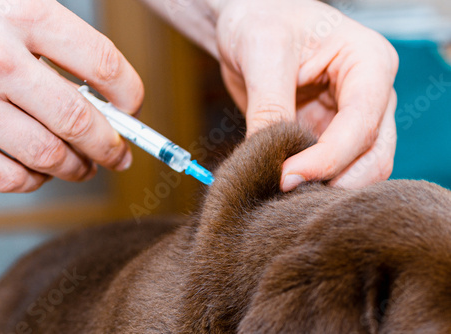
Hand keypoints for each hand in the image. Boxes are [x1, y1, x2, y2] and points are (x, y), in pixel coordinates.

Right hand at [0, 0, 142, 191]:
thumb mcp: (16, 3)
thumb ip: (62, 43)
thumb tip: (112, 99)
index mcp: (23, 13)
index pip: (104, 65)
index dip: (131, 95)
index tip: (132, 111)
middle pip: (79, 121)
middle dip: (112, 146)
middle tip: (121, 156)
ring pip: (49, 156)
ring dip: (79, 168)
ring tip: (87, 166)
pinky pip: (9, 178)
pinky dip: (35, 181)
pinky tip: (41, 170)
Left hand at [212, 0, 398, 190]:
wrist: (249, 23)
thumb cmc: (262, 18)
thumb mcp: (263, 52)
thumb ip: (270, 105)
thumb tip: (271, 160)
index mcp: (368, 64)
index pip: (361, 124)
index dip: (327, 159)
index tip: (286, 177)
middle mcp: (370, 95)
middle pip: (372, 156)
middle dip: (333, 180)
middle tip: (287, 192)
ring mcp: (351, 119)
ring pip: (357, 171)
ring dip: (325, 187)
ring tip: (284, 192)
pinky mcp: (328, 135)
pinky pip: (330, 170)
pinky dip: (311, 183)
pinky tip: (284, 186)